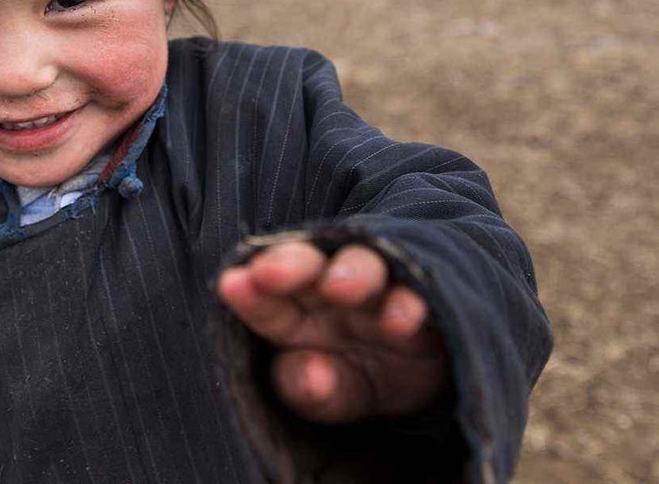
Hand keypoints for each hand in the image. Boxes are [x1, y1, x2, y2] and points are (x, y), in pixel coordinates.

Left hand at [217, 241, 450, 423]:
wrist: (427, 380)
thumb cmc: (359, 378)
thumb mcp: (332, 394)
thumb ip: (311, 389)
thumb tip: (310, 378)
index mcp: (295, 310)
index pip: (266, 298)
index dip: (250, 293)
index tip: (232, 286)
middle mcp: (332, 289)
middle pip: (307, 264)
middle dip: (290, 265)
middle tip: (271, 273)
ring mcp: (380, 289)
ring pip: (363, 266)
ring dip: (352, 272)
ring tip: (339, 288)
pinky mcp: (425, 300)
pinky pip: (417, 295)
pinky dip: (408, 304)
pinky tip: (398, 321)